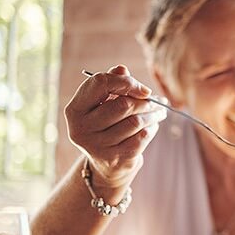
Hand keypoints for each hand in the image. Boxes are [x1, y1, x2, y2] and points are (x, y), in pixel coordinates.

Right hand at [64, 65, 166, 186]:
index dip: (127, 82)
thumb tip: (121, 69)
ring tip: (159, 112)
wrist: (106, 165)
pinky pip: (142, 137)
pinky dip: (152, 128)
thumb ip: (112, 84)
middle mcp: (81, 128)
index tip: (143, 89)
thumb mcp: (103, 104)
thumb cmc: (106, 126)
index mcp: (74, 109)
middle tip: (157, 102)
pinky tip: (153, 126)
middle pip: (123, 104)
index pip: (100, 83)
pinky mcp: (115, 159)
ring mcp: (97, 146)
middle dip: (145, 101)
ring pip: (136, 121)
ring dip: (153, 115)